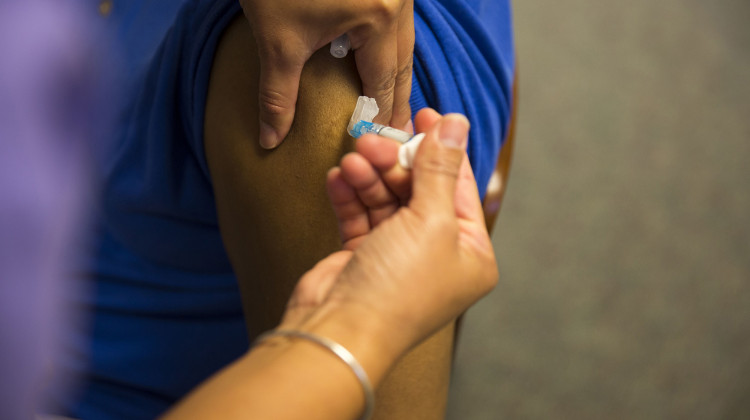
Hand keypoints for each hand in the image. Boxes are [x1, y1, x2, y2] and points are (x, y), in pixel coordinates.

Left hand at [239, 0, 414, 147]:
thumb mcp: (277, 41)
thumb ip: (278, 95)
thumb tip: (271, 140)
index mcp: (381, 17)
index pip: (385, 82)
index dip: (380, 116)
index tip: (379, 144)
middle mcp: (399, 1)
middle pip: (404, 64)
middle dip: (397, 100)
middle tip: (393, 135)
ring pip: (404, 42)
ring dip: (394, 75)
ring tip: (387, 105)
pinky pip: (396, 23)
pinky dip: (388, 48)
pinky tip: (378, 63)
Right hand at [281, 110, 497, 356]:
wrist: (340, 330)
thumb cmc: (398, 287)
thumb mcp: (430, 220)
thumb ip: (440, 168)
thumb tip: (457, 123)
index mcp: (470, 252)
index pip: (459, 186)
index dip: (441, 147)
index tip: (424, 113)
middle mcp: (437, 253)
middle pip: (419, 188)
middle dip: (395, 162)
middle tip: (373, 140)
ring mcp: (398, 255)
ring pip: (386, 198)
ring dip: (369, 176)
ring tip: (352, 161)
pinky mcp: (362, 256)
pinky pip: (360, 214)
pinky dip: (350, 195)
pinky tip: (339, 179)